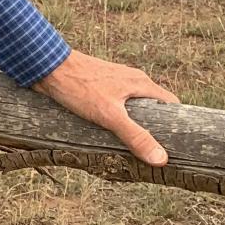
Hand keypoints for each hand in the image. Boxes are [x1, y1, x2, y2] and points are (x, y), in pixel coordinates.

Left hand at [32, 50, 178, 166]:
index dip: (177, 124)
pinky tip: (110, 134)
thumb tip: (162, 158)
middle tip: (154, 153)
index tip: (178, 145)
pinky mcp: (98, 87)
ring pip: (133, 106)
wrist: (46, 66)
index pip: (171, 104)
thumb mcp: (110, 115)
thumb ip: (135, 136)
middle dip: (155, 128)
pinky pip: (116, 105)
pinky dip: (118, 119)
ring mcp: (114, 82)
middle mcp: (132, 80)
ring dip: (134, 124)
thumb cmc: (78, 87)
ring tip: (133, 148)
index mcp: (141, 83)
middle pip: (153, 106)